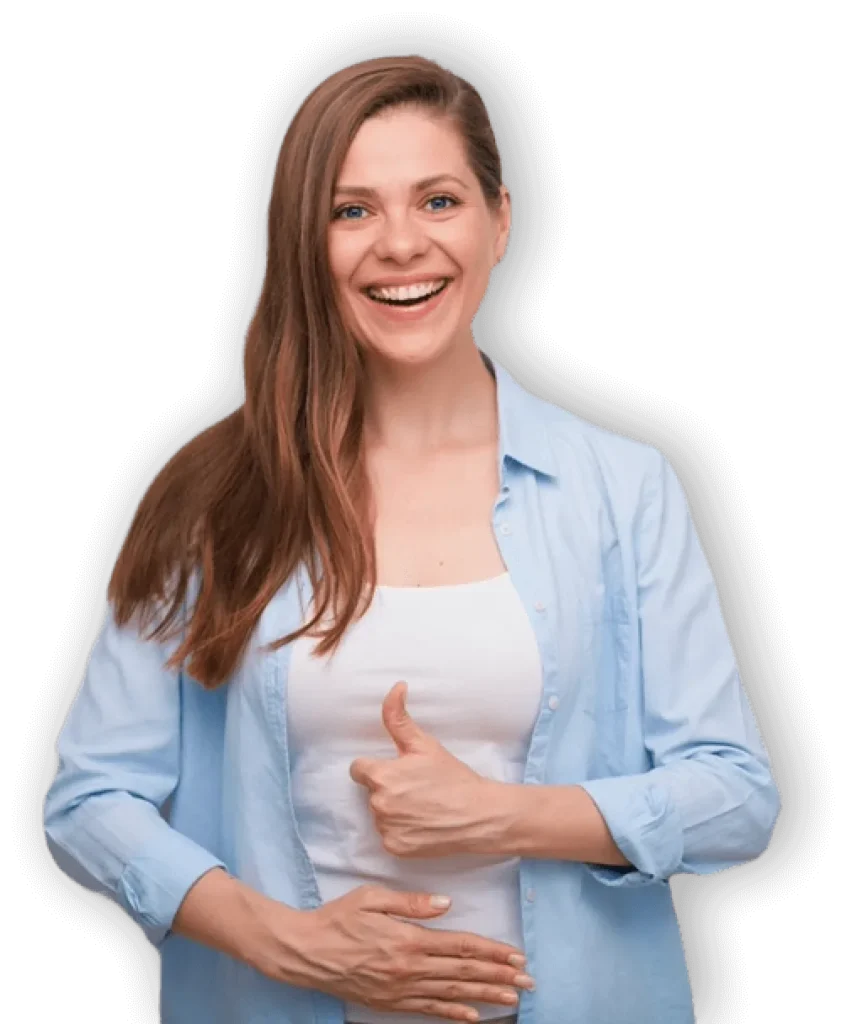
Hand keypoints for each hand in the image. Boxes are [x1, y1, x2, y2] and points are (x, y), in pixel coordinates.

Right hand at [267, 884, 532, 1020]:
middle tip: (527, 980)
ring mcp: (399, 989)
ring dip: (484, 996)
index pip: (460, 946)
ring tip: (511, 998)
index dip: (491, 951)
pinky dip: (452, 1014)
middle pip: (463, 973)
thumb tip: (446, 904)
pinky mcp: (388, 1003)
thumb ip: (411, 903)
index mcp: (407, 940)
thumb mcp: (371, 897)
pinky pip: (427, 1009)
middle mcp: (408, 968)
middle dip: (499, 976)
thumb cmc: (337, 918)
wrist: (304, 953)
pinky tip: (472, 1017)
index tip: (515, 954)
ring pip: (451, 994)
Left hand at [349, 682, 497, 857]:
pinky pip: (389, 835)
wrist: (479, 815)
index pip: (358, 769)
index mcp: (381, 776)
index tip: (396, 770)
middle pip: (371, 792)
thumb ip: (398, 717)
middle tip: (416, 787)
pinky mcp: (395, 848)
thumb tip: (395, 687)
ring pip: (379, 814)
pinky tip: (422, 824)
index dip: (375, 767)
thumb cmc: (452, 777)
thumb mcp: (424, 744)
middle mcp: (378, 804)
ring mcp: (386, 829)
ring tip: (422, 806)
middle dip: (388, 788)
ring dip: (394, 810)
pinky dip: (402, 831)